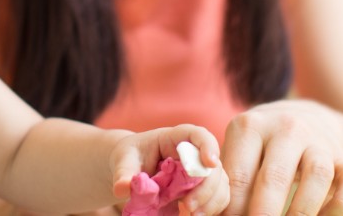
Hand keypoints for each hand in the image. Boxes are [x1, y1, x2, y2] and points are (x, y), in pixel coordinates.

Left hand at [110, 124, 230, 214]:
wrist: (132, 168)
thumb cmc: (130, 156)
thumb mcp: (123, 161)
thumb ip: (124, 173)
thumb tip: (122, 189)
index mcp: (175, 138)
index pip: (198, 134)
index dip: (208, 146)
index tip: (210, 162)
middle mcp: (194, 152)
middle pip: (213, 165)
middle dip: (207, 187)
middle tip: (189, 206)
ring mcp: (201, 171)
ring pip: (220, 183)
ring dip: (211, 201)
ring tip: (191, 215)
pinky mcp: (202, 187)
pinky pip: (217, 197)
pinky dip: (211, 208)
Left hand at [221, 100, 342, 215]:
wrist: (304, 118)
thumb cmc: (259, 147)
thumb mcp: (238, 151)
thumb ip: (225, 181)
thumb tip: (208, 214)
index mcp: (251, 126)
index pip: (239, 175)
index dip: (233, 209)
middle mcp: (287, 128)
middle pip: (276, 176)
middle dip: (264, 213)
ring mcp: (319, 141)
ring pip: (318, 176)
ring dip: (302, 211)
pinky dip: (340, 205)